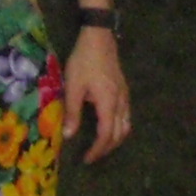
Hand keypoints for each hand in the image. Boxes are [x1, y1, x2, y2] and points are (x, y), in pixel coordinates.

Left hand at [63, 27, 131, 161]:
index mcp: (109, 104)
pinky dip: (118, 128)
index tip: (86, 159)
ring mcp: (125, 96)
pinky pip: (126, 116)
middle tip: (92, 155)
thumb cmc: (84, 60)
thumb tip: (69, 136)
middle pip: (119, 134)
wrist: (98, 36)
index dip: (97, 150)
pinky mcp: (124, 90)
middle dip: (107, 148)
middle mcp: (121, 103)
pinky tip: (108, 125)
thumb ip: (72, 112)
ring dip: (115, 139)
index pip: (106, 136)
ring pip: (126, 126)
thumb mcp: (73, 85)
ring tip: (101, 145)